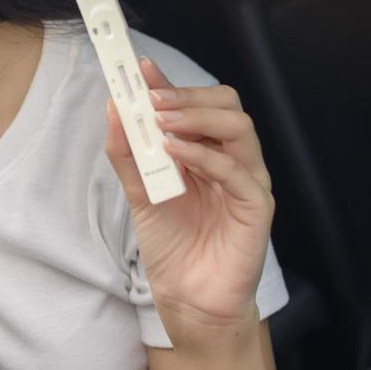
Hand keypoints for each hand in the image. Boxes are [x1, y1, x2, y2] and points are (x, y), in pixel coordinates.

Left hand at [104, 57, 273, 346]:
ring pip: (239, 128)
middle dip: (186, 95)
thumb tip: (114, 108)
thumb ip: (127, 154)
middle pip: (226, 105)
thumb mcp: (138, 193)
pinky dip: (204, 155)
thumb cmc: (172, 245)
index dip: (169, 83)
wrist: (188, 299)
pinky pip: (238, 172)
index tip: (139, 70)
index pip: (197, 103)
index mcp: (206, 150)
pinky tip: (173, 152)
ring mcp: (247, 181)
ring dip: (196, 117)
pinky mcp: (256, 208)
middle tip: (151, 98)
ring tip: (159, 120)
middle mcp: (231, 159)